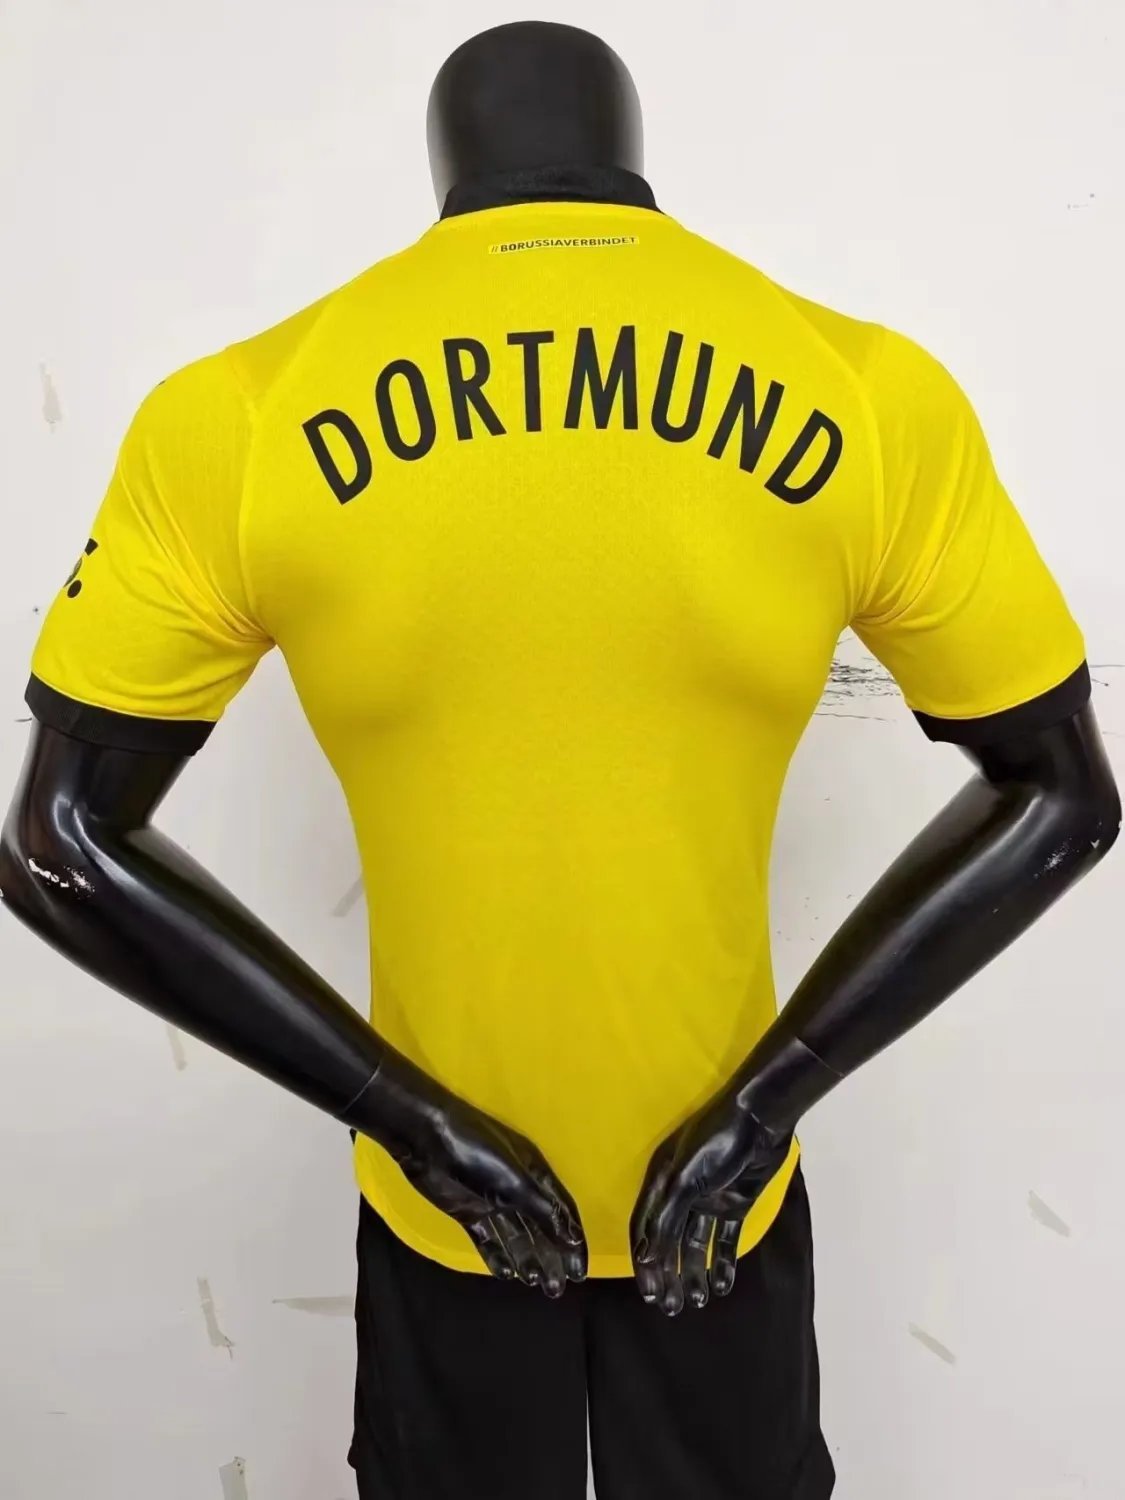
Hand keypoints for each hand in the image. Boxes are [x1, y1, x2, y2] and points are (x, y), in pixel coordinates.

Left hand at [365, 1053, 587, 1296]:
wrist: (425, 1138)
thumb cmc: (475, 1152)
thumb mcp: (514, 1179)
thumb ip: (543, 1211)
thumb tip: (573, 1239)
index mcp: (535, 1174)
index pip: (562, 1213)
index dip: (573, 1242)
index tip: (580, 1273)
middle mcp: (518, 1189)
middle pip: (541, 1229)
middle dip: (551, 1258)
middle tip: (557, 1291)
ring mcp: (493, 1202)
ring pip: (517, 1236)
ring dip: (527, 1260)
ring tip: (536, 1285)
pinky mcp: (469, 1211)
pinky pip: (488, 1239)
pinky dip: (497, 1256)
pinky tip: (506, 1274)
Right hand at [630, 1087, 790, 1315]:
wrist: (761, 1120)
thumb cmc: (717, 1143)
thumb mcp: (687, 1179)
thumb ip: (667, 1219)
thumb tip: (646, 1258)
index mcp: (661, 1183)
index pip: (646, 1230)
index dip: (646, 1263)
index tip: (650, 1295)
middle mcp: (680, 1194)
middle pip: (670, 1242)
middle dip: (670, 1275)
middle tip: (673, 1308)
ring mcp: (708, 1200)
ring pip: (696, 1245)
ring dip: (695, 1273)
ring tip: (699, 1301)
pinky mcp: (735, 1204)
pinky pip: (725, 1239)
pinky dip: (724, 1262)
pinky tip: (723, 1286)